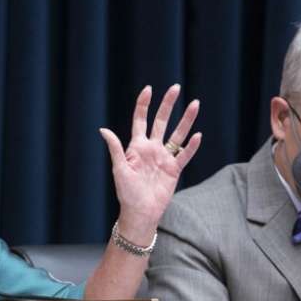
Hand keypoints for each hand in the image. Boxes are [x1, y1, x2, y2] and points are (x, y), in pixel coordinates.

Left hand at [99, 85, 201, 242]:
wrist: (140, 212)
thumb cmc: (126, 192)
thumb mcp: (119, 169)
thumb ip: (115, 148)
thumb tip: (103, 129)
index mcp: (136, 147)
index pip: (141, 120)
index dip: (144, 104)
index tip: (149, 89)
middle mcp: (152, 149)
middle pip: (161, 121)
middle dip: (168, 104)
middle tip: (176, 87)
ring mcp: (164, 158)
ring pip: (177, 134)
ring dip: (186, 120)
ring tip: (195, 104)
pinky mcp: (174, 169)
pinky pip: (184, 155)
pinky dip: (191, 146)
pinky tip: (197, 135)